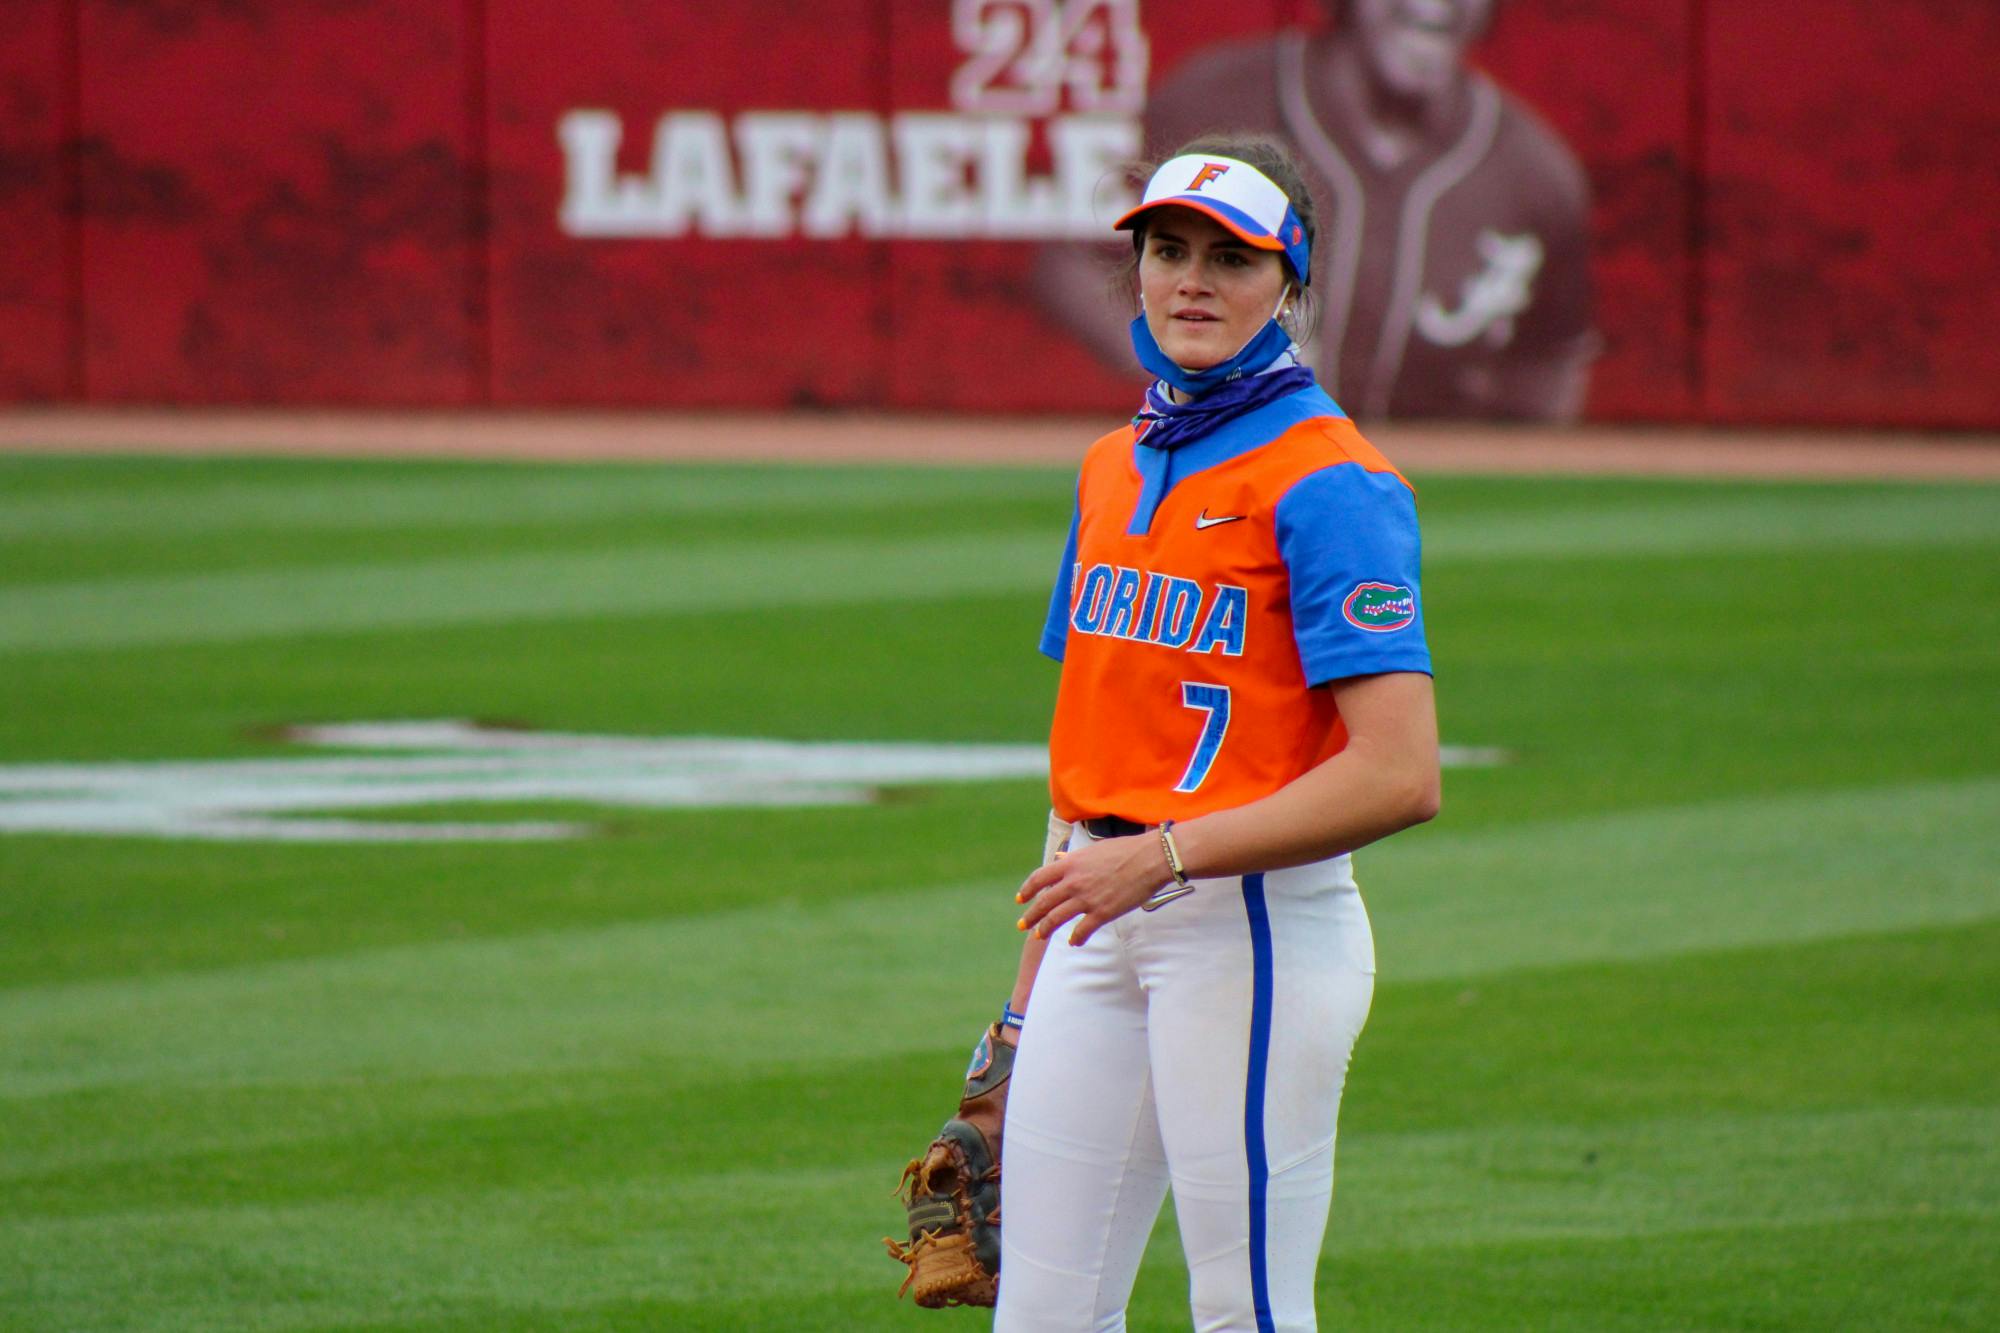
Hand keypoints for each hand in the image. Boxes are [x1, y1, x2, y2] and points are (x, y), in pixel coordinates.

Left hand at [1015, 833, 1172, 946]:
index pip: (1039, 878)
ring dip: (1045, 929)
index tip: (1020, 899)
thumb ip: (1074, 857)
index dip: (1027, 890)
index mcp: (1071, 864)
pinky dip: (1076, 938)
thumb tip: (1060, 858)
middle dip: (1030, 916)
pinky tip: (1073, 942)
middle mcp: (1074, 882)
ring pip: (1056, 918)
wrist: (1150, 859)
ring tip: (1039, 936)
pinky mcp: (1102, 913)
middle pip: (1044, 902)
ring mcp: (1087, 898)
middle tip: (1023, 925)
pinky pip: (1082, 930)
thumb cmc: (1126, 850)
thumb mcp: (1094, 849)